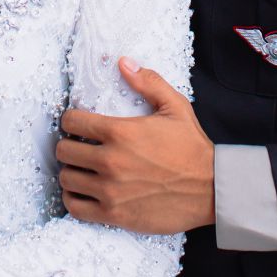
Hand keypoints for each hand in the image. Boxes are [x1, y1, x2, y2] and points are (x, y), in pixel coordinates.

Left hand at [56, 58, 214, 233]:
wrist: (212, 189)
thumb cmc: (192, 148)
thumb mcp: (175, 107)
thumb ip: (148, 82)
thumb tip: (123, 62)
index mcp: (120, 132)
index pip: (71, 122)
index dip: (71, 120)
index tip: (78, 125)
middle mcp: (110, 161)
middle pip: (64, 151)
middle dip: (69, 146)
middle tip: (80, 147)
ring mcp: (110, 190)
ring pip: (67, 179)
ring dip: (72, 172)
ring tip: (83, 170)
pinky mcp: (113, 215)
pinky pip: (75, 207)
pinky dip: (74, 198)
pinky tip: (84, 192)